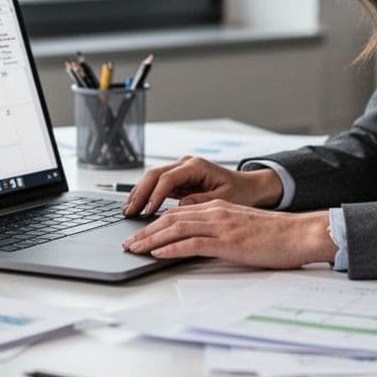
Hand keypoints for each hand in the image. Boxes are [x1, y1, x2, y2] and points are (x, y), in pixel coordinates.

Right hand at [121, 156, 282, 215]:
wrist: (248, 187)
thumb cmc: (240, 192)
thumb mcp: (225, 199)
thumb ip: (202, 201)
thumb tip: (181, 206)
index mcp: (196, 166)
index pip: (168, 178)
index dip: (156, 195)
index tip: (148, 211)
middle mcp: (185, 164)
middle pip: (154, 174)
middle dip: (140, 193)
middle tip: (129, 212)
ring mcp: (180, 171)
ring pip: (152, 178)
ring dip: (139, 194)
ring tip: (128, 211)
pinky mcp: (178, 180)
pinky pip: (156, 185)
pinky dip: (145, 195)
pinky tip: (137, 208)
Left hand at [123, 200, 336, 268]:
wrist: (299, 234)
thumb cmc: (276, 235)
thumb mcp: (242, 228)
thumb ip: (220, 231)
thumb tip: (200, 243)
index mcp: (219, 208)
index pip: (179, 213)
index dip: (156, 224)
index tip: (140, 234)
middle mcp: (216, 212)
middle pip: (171, 218)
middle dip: (146, 231)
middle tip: (128, 242)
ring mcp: (221, 226)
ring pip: (176, 228)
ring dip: (151, 239)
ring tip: (134, 248)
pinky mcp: (228, 242)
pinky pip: (193, 243)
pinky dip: (171, 248)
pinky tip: (158, 253)